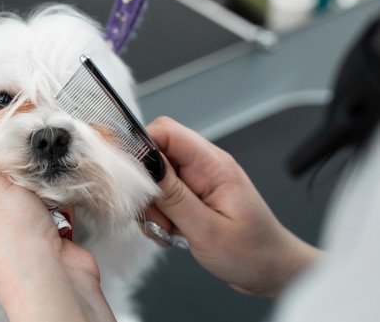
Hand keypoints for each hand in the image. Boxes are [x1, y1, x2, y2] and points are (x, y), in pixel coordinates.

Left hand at [0, 134, 115, 321]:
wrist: (54, 281)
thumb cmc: (13, 248)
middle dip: (2, 155)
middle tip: (14, 144)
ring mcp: (0, 223)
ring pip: (12, 179)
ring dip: (27, 174)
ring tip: (33, 182)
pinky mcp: (29, 226)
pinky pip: (34, 194)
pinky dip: (44, 191)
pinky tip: (50, 198)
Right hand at [143, 117, 318, 297]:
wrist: (273, 272)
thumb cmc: (253, 253)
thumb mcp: (207, 229)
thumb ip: (173, 196)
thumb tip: (145, 166)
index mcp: (213, 164)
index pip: (166, 131)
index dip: (142, 146)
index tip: (130, 177)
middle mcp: (204, 166)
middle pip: (155, 154)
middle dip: (145, 185)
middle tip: (155, 215)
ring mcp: (198, 181)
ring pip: (155, 177)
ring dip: (152, 205)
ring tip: (168, 229)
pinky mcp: (192, 196)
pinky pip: (162, 195)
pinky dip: (159, 214)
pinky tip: (172, 232)